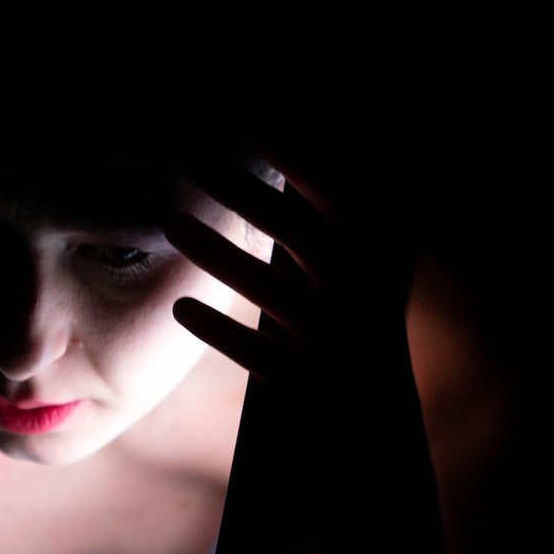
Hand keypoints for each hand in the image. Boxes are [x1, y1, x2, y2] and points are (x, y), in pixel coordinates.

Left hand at [166, 151, 418, 413]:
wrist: (378, 430)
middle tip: (192, 160)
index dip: (302, 159)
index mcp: (383, 263)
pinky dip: (219, 330)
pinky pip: (260, 356)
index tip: (256, 123)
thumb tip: (300, 152)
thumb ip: (332, 223)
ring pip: (271, 291)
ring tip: (170, 221)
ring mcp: (340, 345)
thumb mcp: (360, 276)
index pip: (342, 198)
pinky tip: (181, 308)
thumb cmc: (354, 332)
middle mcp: (367, 299)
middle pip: (297, 233)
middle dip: (245, 192)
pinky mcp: (312, 388)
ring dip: (216, 252)